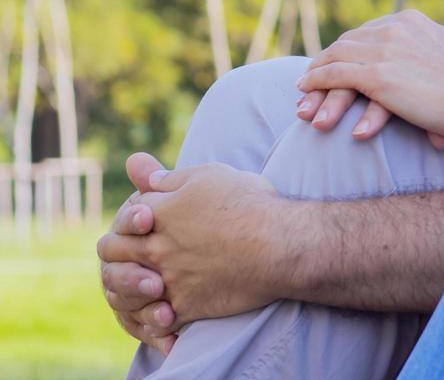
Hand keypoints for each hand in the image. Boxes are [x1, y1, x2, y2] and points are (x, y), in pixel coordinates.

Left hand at [97, 159, 290, 326]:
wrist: (280, 244)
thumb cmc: (249, 203)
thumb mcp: (211, 176)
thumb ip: (171, 177)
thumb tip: (142, 172)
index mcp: (158, 213)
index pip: (124, 218)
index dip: (130, 219)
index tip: (144, 222)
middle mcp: (156, 247)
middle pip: (113, 253)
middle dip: (117, 253)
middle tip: (134, 254)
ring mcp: (168, 279)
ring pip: (125, 291)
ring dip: (127, 289)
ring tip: (144, 285)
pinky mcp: (186, 306)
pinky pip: (155, 321)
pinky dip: (155, 321)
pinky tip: (164, 315)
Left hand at [297, 9, 443, 141]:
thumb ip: (434, 43)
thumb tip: (433, 45)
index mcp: (412, 21)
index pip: (369, 30)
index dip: (351, 46)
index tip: (340, 59)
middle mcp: (395, 28)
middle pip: (349, 40)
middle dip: (329, 58)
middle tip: (314, 74)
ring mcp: (384, 50)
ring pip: (336, 55)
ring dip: (316, 70)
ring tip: (304, 85)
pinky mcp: (376, 76)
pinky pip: (333, 75)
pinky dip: (315, 81)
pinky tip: (305, 90)